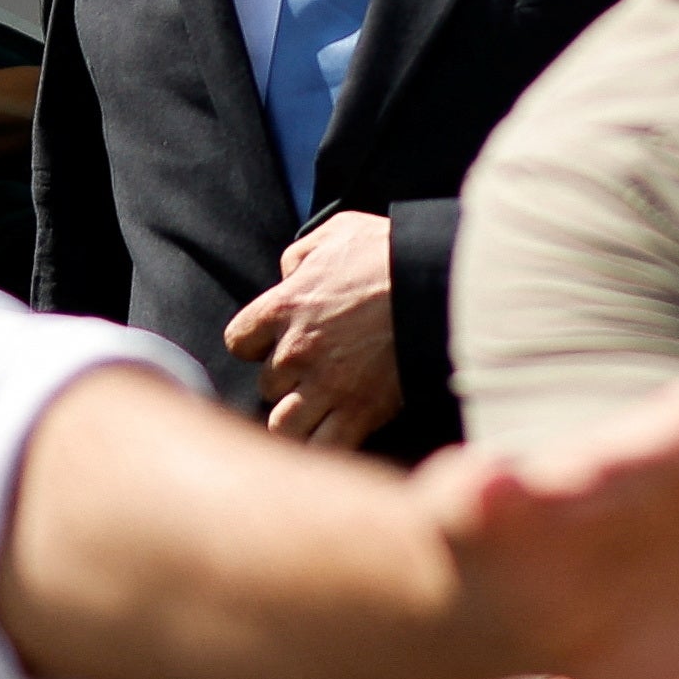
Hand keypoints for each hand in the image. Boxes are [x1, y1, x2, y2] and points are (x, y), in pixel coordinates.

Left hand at [225, 210, 400, 447]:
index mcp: (283, 307)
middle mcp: (296, 351)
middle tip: (315, 372)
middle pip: (267, 385)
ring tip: (319, 411)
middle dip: (287, 381)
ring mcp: (326, 385)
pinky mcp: (360, 412)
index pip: (238, 342)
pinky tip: (338, 434)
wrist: (440, 284)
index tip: (278, 341)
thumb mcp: (337, 232)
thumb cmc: (390, 254)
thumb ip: (300, 255)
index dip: (257, 344)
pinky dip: (326, 446)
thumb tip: (287, 275)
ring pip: (283, 426)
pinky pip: (324, 446)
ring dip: (298, 420)